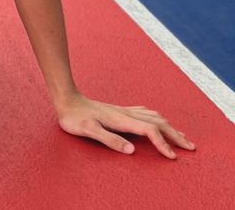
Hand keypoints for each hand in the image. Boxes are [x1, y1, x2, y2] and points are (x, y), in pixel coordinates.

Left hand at [55, 93, 195, 158]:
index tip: (172, 157)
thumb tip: (131, 150)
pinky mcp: (119, 110)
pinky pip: (145, 113)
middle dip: (176, 135)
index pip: (150, 131)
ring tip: (181, 136)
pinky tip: (158, 120)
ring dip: (170, 127)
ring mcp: (123, 111)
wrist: (66, 100)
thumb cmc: (74, 117)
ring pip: (154, 117)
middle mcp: (126, 114)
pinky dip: (158, 119)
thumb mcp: (88, 130)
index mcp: (121, 120)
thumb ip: (109, 139)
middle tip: (191, 147)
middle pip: (158, 123)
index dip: (162, 144)